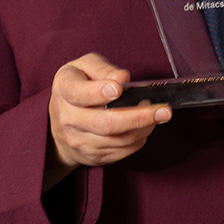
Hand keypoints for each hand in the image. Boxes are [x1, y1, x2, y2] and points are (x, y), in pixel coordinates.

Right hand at [45, 53, 170, 188]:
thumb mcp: (84, 66)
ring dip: (144, 127)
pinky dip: (140, 137)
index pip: (80, 94)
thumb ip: (102, 68)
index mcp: (65, 90)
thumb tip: (121, 78)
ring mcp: (80, 142)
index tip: (119, 88)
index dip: (99, 92)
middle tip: (164, 109)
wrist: (60, 121)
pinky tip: (147, 124)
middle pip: (105, 123)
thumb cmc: (79, 85)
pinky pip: (122, 150)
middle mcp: (69, 119)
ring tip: (159, 113)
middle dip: (138, 117)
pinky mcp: (93, 157)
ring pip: (118, 140)